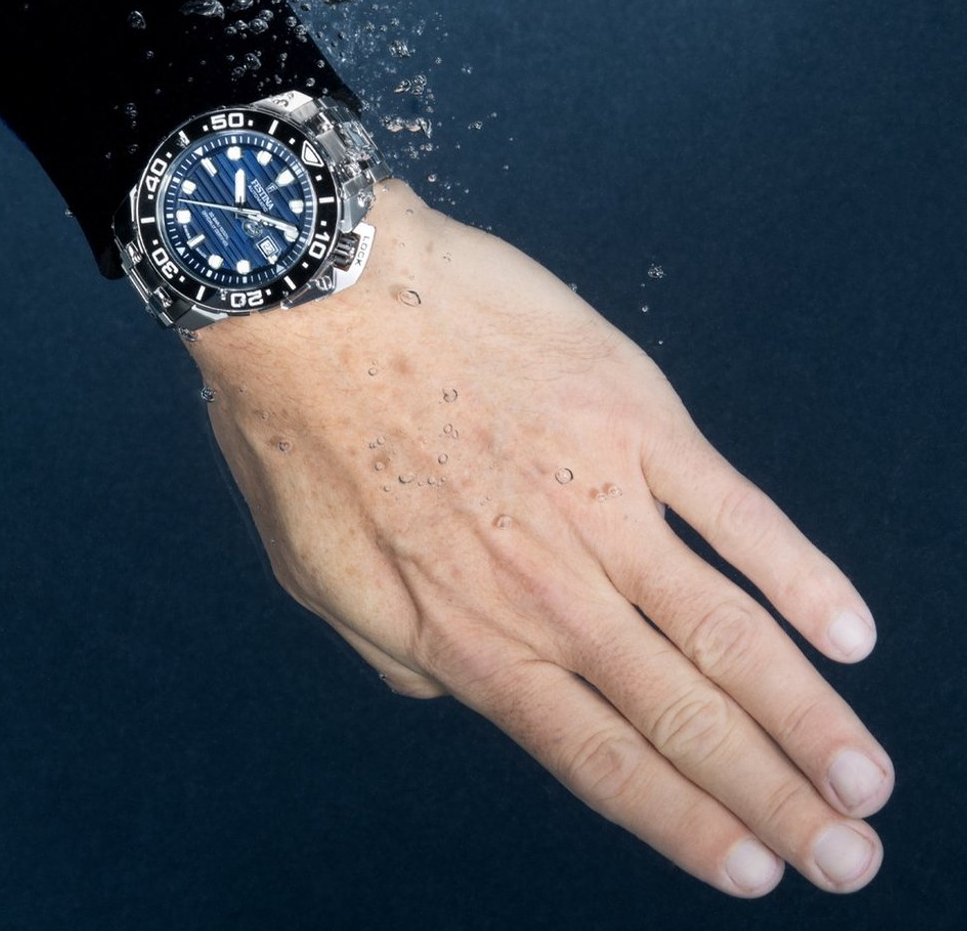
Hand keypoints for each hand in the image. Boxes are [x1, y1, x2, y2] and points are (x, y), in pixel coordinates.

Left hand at [186, 180, 892, 896]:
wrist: (317, 299)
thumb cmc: (304, 432)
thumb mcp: (319, 575)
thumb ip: (400, 652)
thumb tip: (461, 694)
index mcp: (470, 636)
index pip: (597, 758)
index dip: (681, 822)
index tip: (750, 871)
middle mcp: (548, 591)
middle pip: (680, 716)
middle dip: (773, 798)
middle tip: (851, 858)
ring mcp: (597, 503)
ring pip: (725, 633)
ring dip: (805, 716)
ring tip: (866, 780)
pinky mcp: (629, 419)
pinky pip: (732, 511)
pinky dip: (798, 576)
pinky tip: (849, 632)